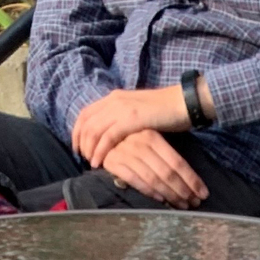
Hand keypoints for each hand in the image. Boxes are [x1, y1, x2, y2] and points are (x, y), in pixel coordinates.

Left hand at [72, 85, 191, 166]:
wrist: (182, 103)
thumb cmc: (165, 111)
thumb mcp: (138, 112)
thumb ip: (124, 118)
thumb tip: (116, 134)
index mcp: (114, 97)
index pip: (87, 113)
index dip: (78, 130)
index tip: (77, 147)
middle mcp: (114, 100)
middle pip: (86, 122)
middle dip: (80, 142)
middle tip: (82, 158)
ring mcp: (121, 108)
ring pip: (93, 130)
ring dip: (89, 148)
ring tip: (90, 163)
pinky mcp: (130, 119)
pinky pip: (108, 137)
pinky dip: (100, 150)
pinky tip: (98, 162)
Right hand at [98, 130, 207, 206]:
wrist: (98, 137)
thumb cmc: (130, 143)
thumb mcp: (149, 142)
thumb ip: (165, 158)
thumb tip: (190, 183)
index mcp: (152, 136)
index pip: (177, 162)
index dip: (191, 180)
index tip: (202, 193)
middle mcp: (140, 142)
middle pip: (167, 172)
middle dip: (183, 191)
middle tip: (193, 204)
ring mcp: (126, 151)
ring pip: (154, 178)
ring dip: (170, 194)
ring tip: (181, 205)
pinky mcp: (113, 161)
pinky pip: (135, 179)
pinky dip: (149, 191)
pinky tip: (160, 200)